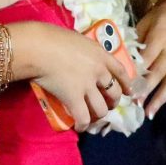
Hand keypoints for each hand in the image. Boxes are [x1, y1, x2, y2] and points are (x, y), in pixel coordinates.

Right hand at [10, 20, 134, 128]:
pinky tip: (79, 127)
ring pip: (101, 108)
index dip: (126, 84)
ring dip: (98, 115)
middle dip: (112, 102)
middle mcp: (98, 71)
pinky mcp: (74, 98)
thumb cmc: (50, 37)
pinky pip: (83, 117)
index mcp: (100, 54)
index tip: (128, 92)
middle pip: (114, 92)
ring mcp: (87, 86)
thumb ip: (83, 50)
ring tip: (92, 117)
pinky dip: (83, 125)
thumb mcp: (75, 38)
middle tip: (106, 106)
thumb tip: (79, 56)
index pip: (120, 71)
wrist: (37, 47)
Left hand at [135, 0, 165, 118]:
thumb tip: (122, 62)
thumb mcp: (144, 24)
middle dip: (146, 90)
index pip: (146, 59)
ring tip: (149, 113)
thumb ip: (136, 42)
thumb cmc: (157, 19)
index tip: (126, 87)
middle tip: (134, 104)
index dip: (136, 73)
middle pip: (158, 74)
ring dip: (161, 99)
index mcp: (160, 39)